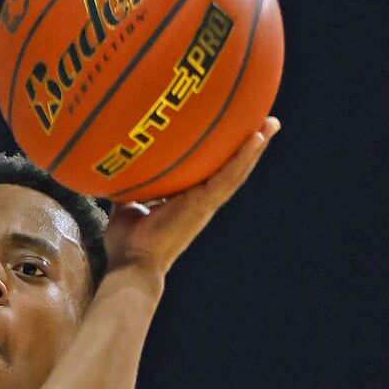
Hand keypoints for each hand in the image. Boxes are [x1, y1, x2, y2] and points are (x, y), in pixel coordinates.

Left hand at [103, 119, 279, 280]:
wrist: (132, 264)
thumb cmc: (127, 245)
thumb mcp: (126, 208)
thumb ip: (130, 191)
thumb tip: (118, 173)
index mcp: (187, 202)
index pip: (211, 174)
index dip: (223, 157)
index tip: (234, 137)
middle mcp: (202, 202)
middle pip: (231, 170)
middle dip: (248, 148)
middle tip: (266, 123)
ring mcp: (205, 203)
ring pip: (236, 171)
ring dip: (254, 147)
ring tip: (271, 124)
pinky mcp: (204, 203)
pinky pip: (228, 176)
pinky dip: (243, 157)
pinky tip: (256, 138)